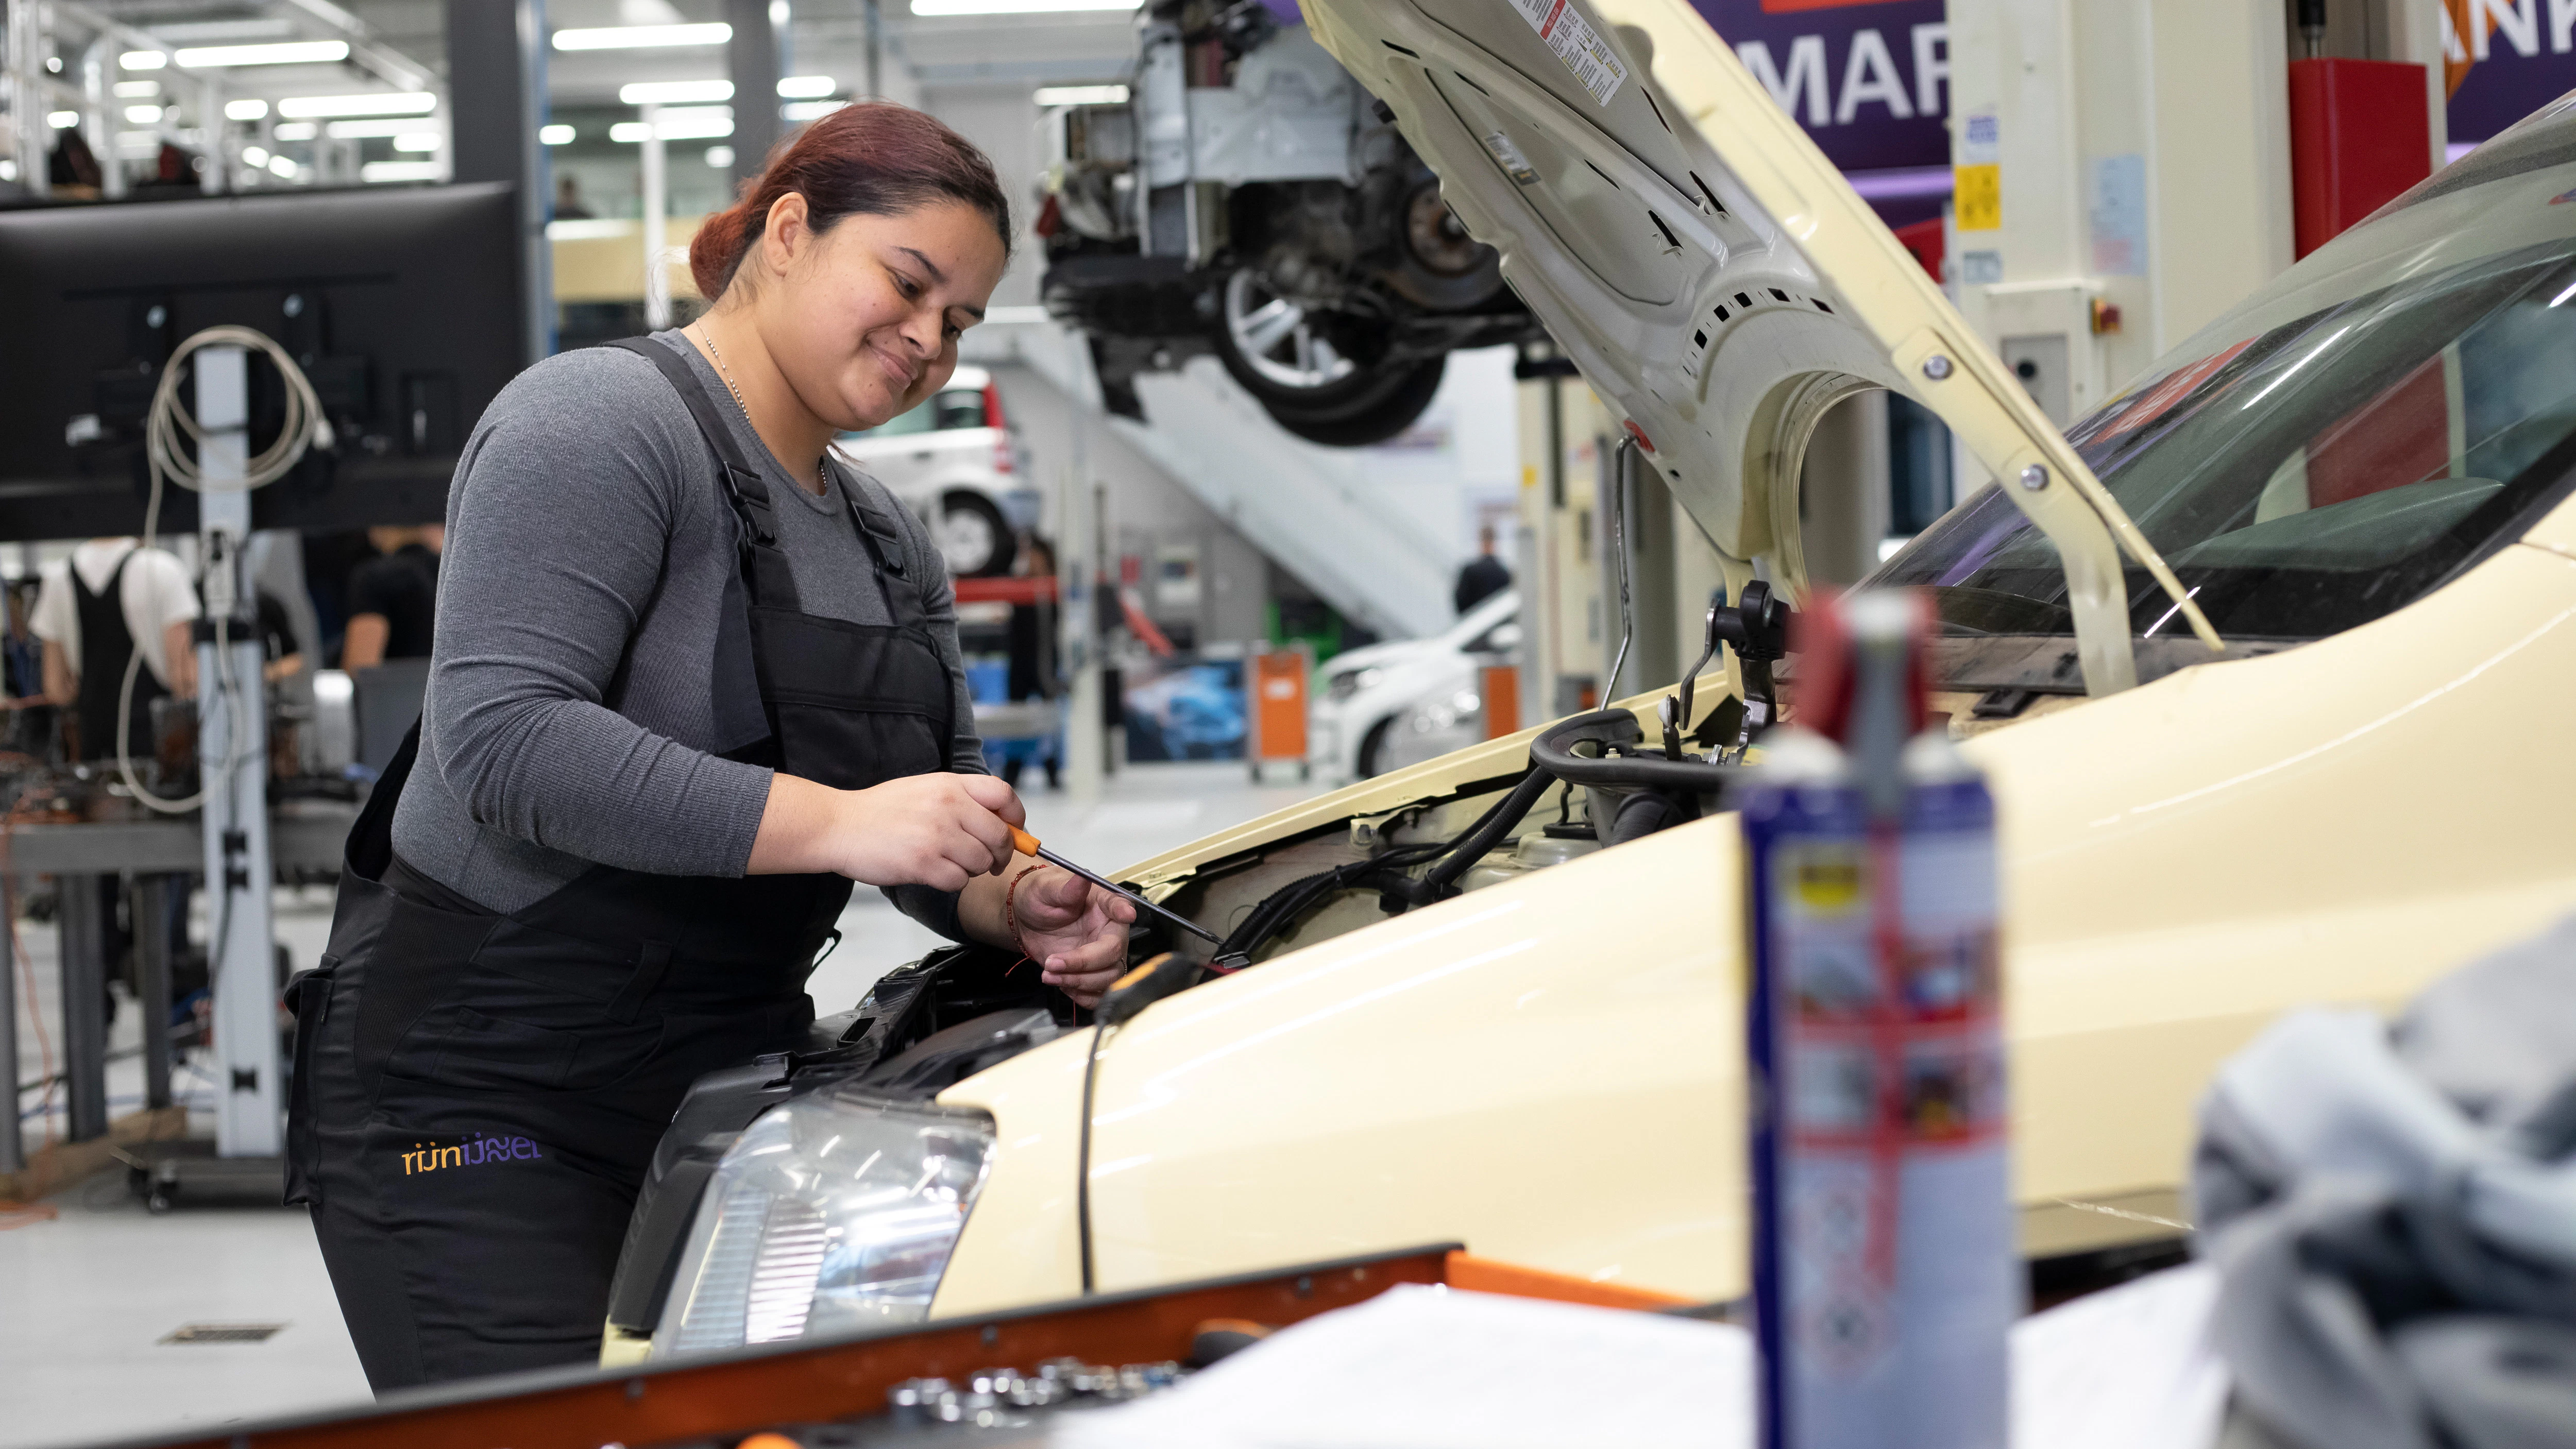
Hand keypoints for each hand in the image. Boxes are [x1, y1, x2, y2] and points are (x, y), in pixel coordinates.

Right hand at [773, 772, 1024, 890]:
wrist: (839, 826)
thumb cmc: (880, 811)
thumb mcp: (925, 788)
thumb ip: (961, 800)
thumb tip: (1001, 821)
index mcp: (950, 784)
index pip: (1004, 795)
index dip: (1016, 817)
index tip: (1014, 831)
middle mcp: (948, 806)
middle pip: (1000, 836)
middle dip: (1000, 855)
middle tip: (989, 862)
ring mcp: (936, 835)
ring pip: (981, 862)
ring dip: (972, 870)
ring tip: (949, 863)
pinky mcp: (923, 862)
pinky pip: (959, 882)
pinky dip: (952, 883)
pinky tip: (934, 874)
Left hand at [1010, 866, 1134, 1008]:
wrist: (1026, 919)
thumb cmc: (1041, 897)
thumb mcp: (1047, 888)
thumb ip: (1066, 888)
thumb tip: (1082, 879)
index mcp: (1104, 905)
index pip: (1120, 907)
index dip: (1123, 912)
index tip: (1127, 914)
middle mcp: (1109, 932)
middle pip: (1114, 954)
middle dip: (1084, 964)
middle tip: (1053, 962)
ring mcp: (1101, 956)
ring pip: (1108, 978)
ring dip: (1079, 983)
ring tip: (1049, 975)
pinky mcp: (1091, 974)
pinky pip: (1098, 994)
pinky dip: (1081, 996)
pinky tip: (1060, 984)